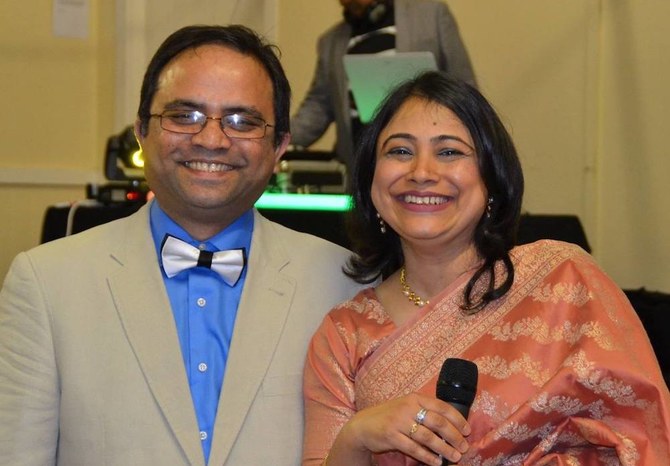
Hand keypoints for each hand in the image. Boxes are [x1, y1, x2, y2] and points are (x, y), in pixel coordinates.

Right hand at [326, 393, 470, 465]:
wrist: (364, 425)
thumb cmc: (391, 416)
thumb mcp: (407, 407)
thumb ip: (425, 411)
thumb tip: (451, 425)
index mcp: (415, 398)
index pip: (442, 407)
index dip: (457, 419)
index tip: (467, 430)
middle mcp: (408, 407)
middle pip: (438, 422)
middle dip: (454, 436)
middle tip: (464, 446)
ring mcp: (399, 421)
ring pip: (428, 437)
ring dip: (444, 449)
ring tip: (454, 457)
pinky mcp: (391, 436)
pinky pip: (414, 448)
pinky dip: (428, 457)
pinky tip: (436, 462)